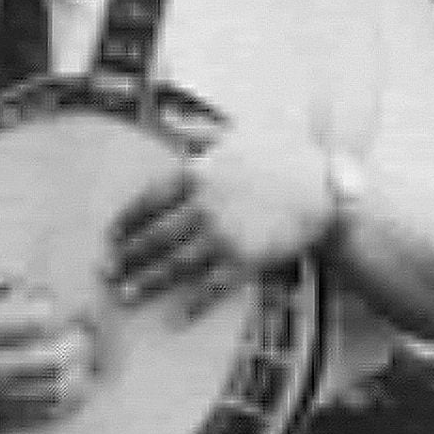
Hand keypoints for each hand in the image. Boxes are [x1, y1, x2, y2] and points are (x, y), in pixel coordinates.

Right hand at [0, 278, 97, 429]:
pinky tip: (64, 390)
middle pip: (53, 362)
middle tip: (81, 335)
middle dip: (76, 346)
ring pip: (52, 395)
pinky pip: (38, 417)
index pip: (34, 323)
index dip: (52, 310)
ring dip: (76, 378)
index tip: (52, 305)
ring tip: (80, 364)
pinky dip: (60, 404)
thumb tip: (15, 274)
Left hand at [110, 127, 333, 322]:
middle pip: (155, 236)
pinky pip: (212, 286)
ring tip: (125, 295)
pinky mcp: (246, 260)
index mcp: (196, 173)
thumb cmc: (283, 157)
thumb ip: (199, 128)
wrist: (328, 188)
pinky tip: (175, 318)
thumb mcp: (237, 132)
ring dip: (147, 282)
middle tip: (105, 271)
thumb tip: (170, 116)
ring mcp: (223, 236)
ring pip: (176, 264)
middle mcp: (203, 206)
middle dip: (128, 256)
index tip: (112, 235)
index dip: (127, 220)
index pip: (149, 200)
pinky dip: (193, 305)